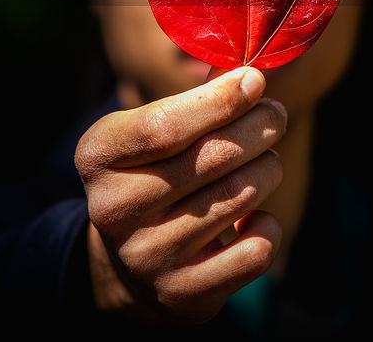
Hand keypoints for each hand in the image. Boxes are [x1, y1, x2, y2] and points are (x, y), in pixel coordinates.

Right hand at [74, 66, 286, 323]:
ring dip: (268, 169)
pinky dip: (267, 225)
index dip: (220, 100)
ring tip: (264, 162)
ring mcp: (148, 257)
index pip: (166, 126)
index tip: (254, 80)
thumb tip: (252, 78)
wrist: (127, 262)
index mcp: (98, 157)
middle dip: (260, 127)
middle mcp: (114, 210)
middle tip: (274, 116)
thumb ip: (195, 102)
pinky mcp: (184, 294)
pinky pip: (256, 250)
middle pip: (214, 157)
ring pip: (242, 196)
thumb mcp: (151, 131)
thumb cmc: (153, 174)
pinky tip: (253, 217)